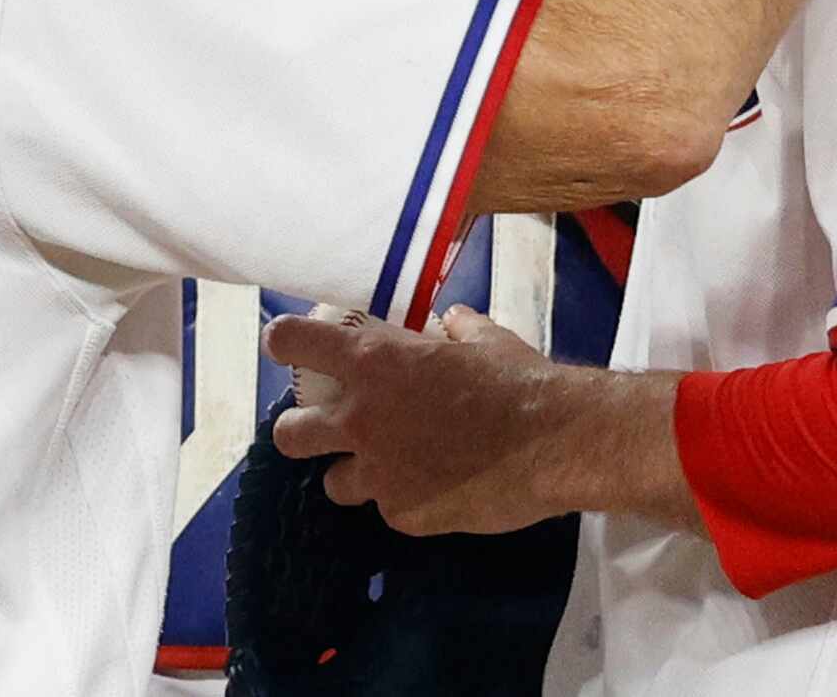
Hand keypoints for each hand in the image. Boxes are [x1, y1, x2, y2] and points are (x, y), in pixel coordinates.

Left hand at [266, 307, 571, 536]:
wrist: (551, 441)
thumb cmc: (515, 379)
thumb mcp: (482, 339)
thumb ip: (454, 330)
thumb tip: (450, 322)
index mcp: (372, 362)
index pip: (291, 343)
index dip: (284, 344)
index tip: (288, 347)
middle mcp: (360, 418)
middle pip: (287, 434)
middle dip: (302, 432)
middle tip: (331, 430)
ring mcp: (378, 472)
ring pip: (333, 483)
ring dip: (355, 474)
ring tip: (393, 468)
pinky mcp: (402, 514)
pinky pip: (389, 508)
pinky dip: (408, 500)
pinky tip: (441, 490)